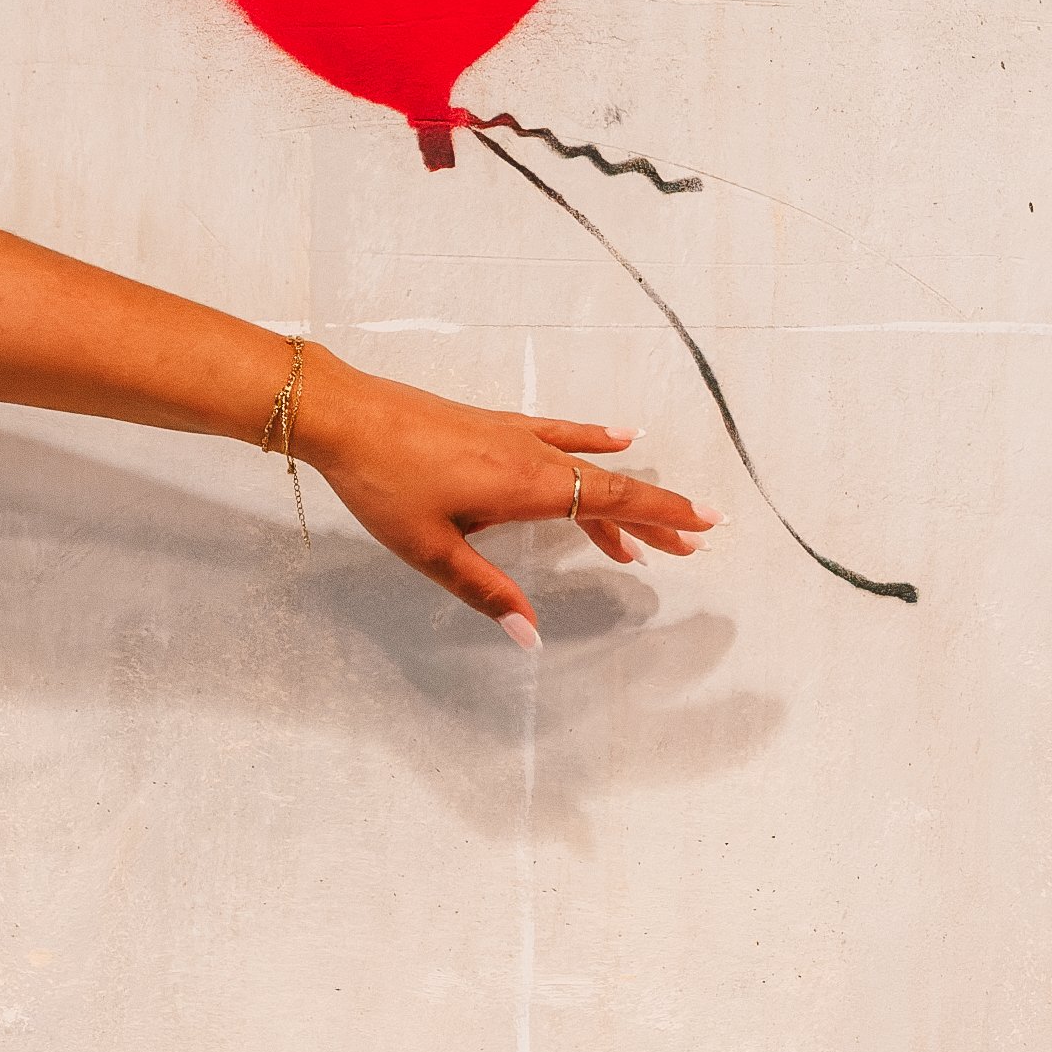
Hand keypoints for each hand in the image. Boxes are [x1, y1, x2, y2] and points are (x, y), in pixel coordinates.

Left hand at [297, 371, 710, 640]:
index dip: (661, 515)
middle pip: (608, 486)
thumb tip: (531, 636)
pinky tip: (611, 436)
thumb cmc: (384, 484)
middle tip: (691, 544)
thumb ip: (486, 592)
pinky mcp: (492, 424)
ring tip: (642, 536)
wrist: (346, 416)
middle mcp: (530, 454)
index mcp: (526, 486)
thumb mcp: (432, 551)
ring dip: (619, 496)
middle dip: (653, 515)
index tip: (704, 526)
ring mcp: (513, 434)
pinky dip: (590, 442)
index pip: (611, 502)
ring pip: (584, 465)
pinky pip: (557, 435)